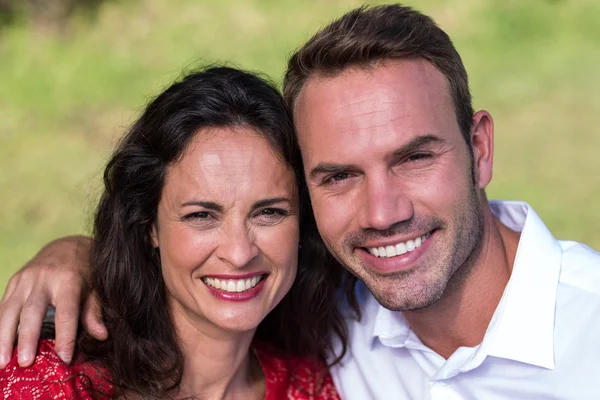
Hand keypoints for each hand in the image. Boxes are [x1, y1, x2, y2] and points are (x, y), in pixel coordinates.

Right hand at [0, 236, 106, 367]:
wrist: (67, 245)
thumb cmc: (85, 271)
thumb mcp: (95, 288)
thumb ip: (94, 311)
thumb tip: (101, 336)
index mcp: (69, 279)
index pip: (66, 312)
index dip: (65, 336)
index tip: (64, 359)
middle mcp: (44, 278)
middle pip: (33, 311)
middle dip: (28, 338)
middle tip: (26, 362)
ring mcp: (25, 279)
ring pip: (10, 310)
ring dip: (4, 338)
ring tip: (3, 362)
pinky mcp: (14, 281)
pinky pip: (3, 307)